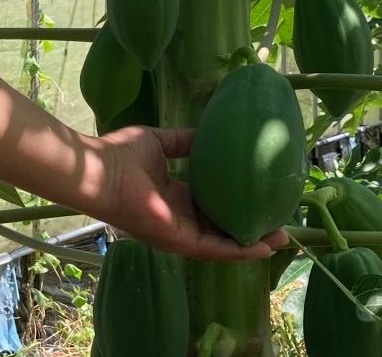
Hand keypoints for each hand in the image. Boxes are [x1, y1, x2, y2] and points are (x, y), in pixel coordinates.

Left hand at [90, 125, 289, 260]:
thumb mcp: (161, 142)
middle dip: (249, 228)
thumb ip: (184, 141)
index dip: (233, 203)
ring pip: (223, 243)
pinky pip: (214, 249)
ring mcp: (180, 234)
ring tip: (280, 238)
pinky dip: (238, 249)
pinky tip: (262, 247)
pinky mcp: (179, 241)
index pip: (209, 206)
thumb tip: (209, 131)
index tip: (258, 197)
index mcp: (174, 198)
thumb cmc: (122, 154)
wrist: (101, 170)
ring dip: (251, 243)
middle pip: (221, 229)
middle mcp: (179, 219)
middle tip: (278, 222)